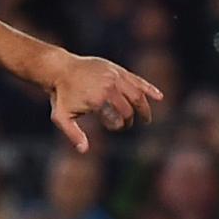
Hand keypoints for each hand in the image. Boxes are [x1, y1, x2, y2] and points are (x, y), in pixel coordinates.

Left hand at [44, 53, 162, 152]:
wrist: (59, 68)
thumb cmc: (60, 94)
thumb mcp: (61, 117)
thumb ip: (73, 134)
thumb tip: (84, 150)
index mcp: (99, 99)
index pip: (119, 118)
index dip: (121, 126)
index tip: (118, 128)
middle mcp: (109, 86)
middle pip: (130, 107)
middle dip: (132, 118)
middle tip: (130, 125)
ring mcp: (114, 76)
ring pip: (137, 93)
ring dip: (144, 107)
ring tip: (146, 118)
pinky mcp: (117, 70)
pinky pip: (136, 79)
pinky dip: (149, 88)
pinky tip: (159, 97)